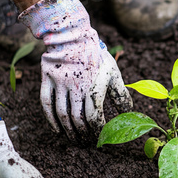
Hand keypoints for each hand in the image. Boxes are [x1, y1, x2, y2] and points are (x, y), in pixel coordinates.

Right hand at [19, 0, 131, 138]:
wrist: (72, 34)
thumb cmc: (96, 56)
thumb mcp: (113, 72)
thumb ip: (120, 93)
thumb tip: (130, 112)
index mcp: (94, 85)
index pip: (95, 116)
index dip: (98, 130)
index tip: (101, 137)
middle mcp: (76, 86)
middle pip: (78, 119)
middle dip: (83, 135)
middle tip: (87, 143)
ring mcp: (60, 83)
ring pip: (62, 114)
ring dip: (69, 131)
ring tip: (74, 140)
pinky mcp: (47, 79)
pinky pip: (47, 104)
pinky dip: (51, 120)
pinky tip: (57, 130)